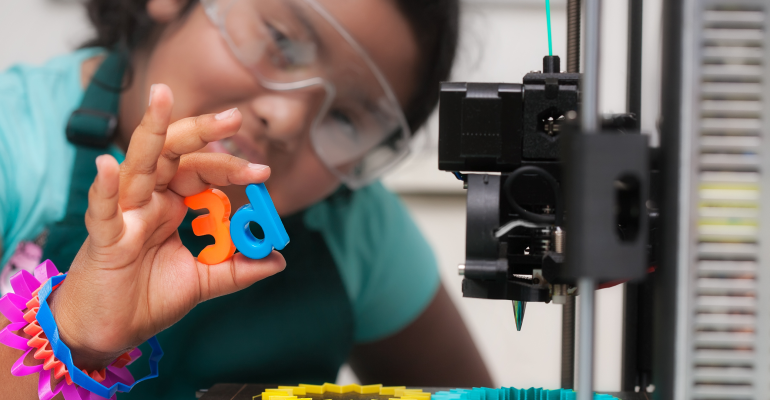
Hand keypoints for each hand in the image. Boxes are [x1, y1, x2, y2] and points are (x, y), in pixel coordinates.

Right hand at [49, 84, 285, 368]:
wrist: (110, 333)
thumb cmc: (148, 299)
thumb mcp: (204, 281)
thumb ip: (239, 269)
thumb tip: (278, 259)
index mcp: (170, 205)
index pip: (201, 171)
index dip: (230, 167)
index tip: (263, 173)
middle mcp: (148, 201)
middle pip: (173, 153)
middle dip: (201, 131)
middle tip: (234, 118)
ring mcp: (125, 215)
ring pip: (137, 164)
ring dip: (151, 132)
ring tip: (162, 97)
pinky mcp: (104, 239)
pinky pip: (104, 210)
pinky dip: (104, 188)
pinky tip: (107, 166)